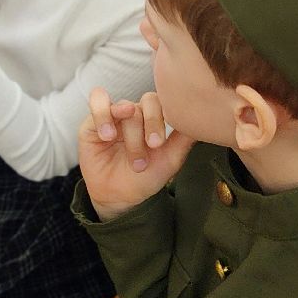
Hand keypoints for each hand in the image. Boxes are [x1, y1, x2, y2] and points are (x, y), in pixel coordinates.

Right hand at [78, 89, 197, 220]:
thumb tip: (206, 118)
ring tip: (129, 146)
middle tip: (149, 148)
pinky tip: (107, 136)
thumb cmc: (148, 176)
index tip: (159, 144)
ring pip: (122, 105)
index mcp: (155, 117)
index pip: (163, 102)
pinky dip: (103, 115)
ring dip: (128, 129)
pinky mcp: (92, 121)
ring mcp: (114, 114)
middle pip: (144, 103)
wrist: (122, 196)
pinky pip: (97, 101)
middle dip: (148, 126)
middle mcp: (136, 112)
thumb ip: (185, 137)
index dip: (161, 118)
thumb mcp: (171, 159)